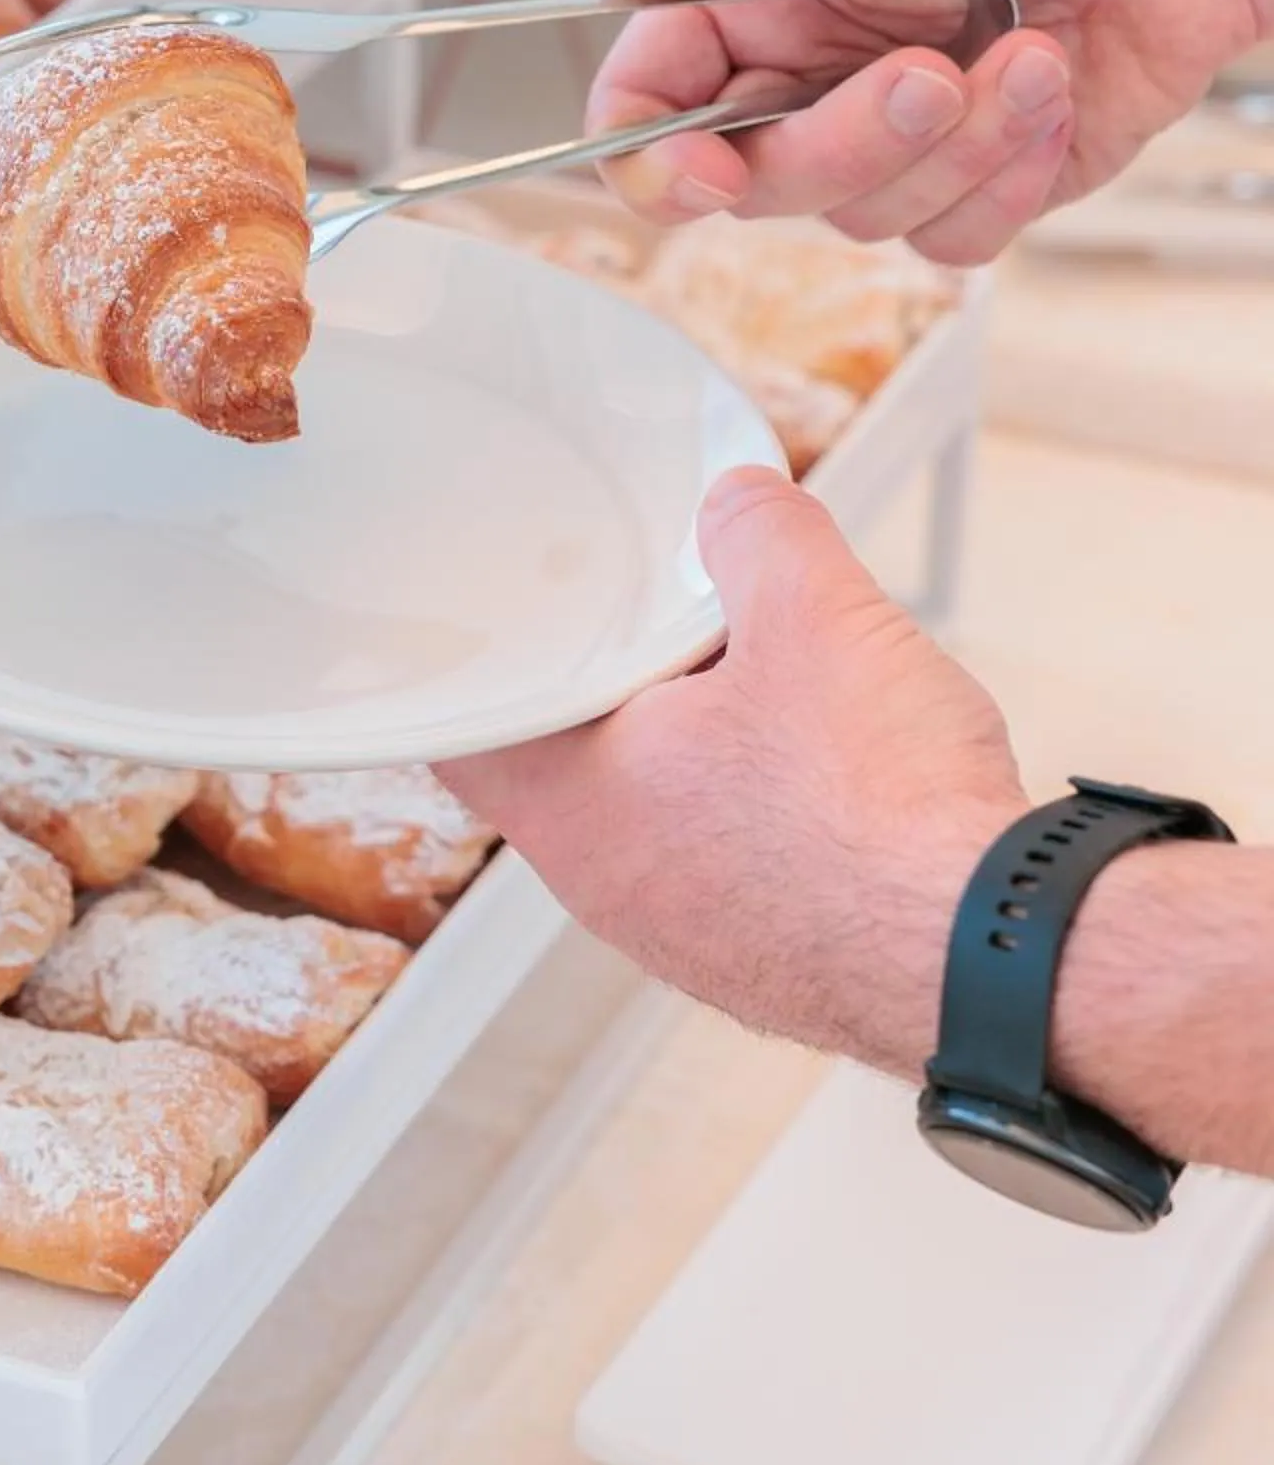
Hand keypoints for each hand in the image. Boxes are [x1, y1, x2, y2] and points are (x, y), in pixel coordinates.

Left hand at [438, 470, 1025, 1071]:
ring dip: (685, 758)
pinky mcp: (765, 966)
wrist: (998, 950)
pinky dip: (749, 818)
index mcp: (573, 806)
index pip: (466, 736)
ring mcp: (686, 941)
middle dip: (607, 694)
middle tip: (657, 628)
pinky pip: (727, 873)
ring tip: (750, 691)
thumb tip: (738, 497)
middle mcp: (608, 890)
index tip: (510, 621)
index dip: (485, 669)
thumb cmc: (881, 804)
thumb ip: (757, 533)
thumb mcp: (813, 611)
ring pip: (649, 824)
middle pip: (563, 770)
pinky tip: (814, 779)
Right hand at [590, 0, 1273, 260]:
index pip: (650, 99)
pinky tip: (1053, 90)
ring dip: (958, 144)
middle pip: (755, 182)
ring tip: (1029, 50)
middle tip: (927, 70)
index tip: (696, 165)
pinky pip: (955, 239)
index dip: (648, 151)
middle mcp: (813, 78)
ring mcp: (896, 141)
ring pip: (862, 217)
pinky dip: (1012, 172)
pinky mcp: (980, 185)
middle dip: (846, 140)